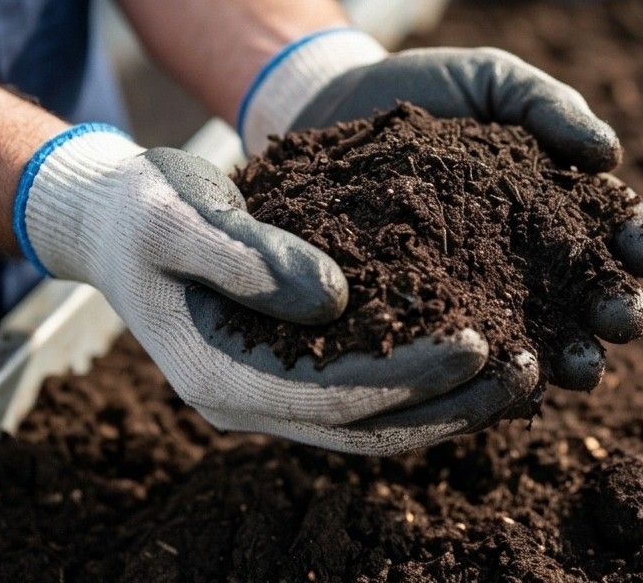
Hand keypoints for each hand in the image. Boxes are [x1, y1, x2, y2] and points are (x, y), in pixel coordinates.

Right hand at [14, 125, 539, 454]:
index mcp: (220, 378)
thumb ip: (247, 255)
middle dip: (451, 406)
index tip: (476, 340)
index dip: (407, 377)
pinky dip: (425, 385)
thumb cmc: (143, 210)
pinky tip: (478, 355)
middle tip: (528, 369)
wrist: (114, 221)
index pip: (331, 399)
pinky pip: (369, 395)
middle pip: (368, 431)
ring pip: (376, 425)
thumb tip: (336, 297)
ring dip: (450, 405)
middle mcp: (252, 404)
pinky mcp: (294, 373)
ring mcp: (273, 395)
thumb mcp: (179, 215)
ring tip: (524, 368)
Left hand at [238, 28, 642, 391]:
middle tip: (623, 320)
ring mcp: (484, 290)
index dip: (639, 242)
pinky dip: (497, 371)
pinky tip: (513, 382)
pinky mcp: (434, 314)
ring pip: (542, 335)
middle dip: (616, 310)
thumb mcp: (493, 80)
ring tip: (580, 369)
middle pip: (589, 293)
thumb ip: (550, 106)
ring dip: (571, 356)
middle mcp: (531, 255)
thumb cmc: (427, 91)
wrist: (336, 109)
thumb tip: (611, 155)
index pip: (615, 228)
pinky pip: (473, 352)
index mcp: (559, 200)